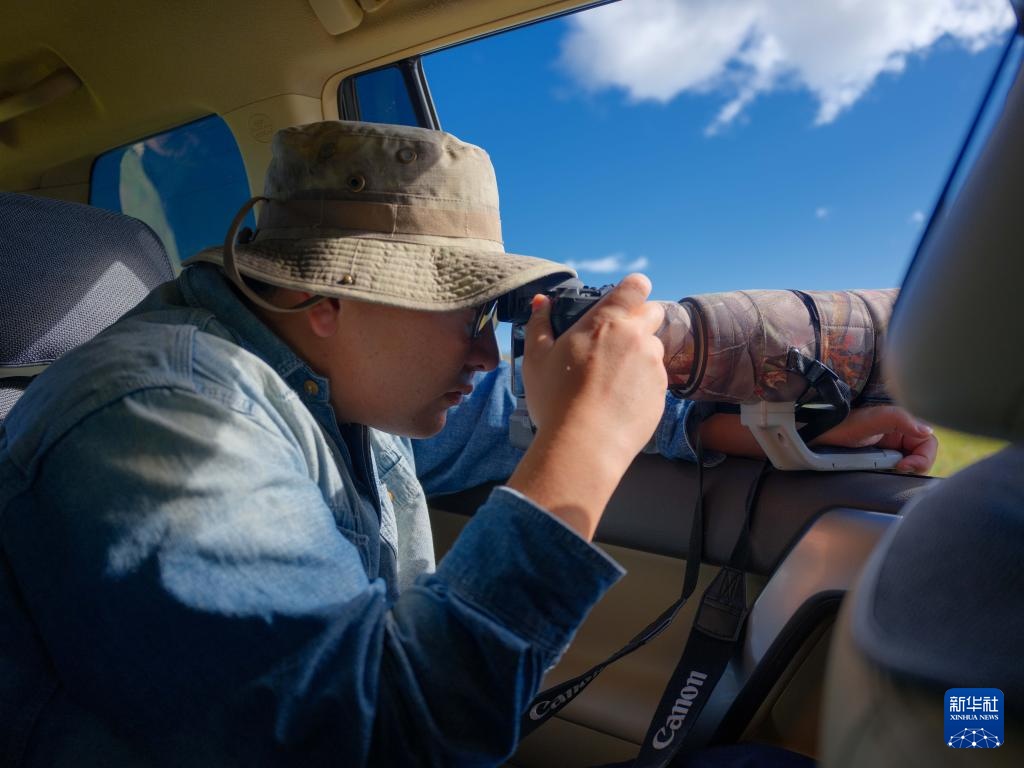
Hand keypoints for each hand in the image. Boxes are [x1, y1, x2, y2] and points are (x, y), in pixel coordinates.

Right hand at [521, 273, 666, 464]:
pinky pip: (656, 378)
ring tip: (613, 378)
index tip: (626, 298)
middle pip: (654, 313)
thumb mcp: (536, 359)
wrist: (584, 445)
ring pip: (654, 348)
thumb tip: (541, 303)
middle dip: (640, 320)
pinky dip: (642, 383)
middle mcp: (637, 337)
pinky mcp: (662, 393)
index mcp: (607, 321)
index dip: (633, 289)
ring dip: (640, 355)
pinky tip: (620, 399)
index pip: (636, 287)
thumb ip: (540, 324)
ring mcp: (653, 365)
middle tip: (616, 341)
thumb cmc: (556, 400)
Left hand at [814, 405, 937, 473]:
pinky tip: (884, 473)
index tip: (903, 465)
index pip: (928, 443)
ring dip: (904, 471)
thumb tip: (926, 431)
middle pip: (923, 456)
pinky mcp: (881, 460)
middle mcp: (900, 435)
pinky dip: (894, 474)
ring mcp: (890, 448)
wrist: (818, 436)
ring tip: (888, 470)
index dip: (923, 457)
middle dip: (915, 466)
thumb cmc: (842, 425)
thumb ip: (900, 420)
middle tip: (896, 469)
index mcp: (903, 424)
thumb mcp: (872, 419)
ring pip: (910, 465)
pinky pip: (896, 470)